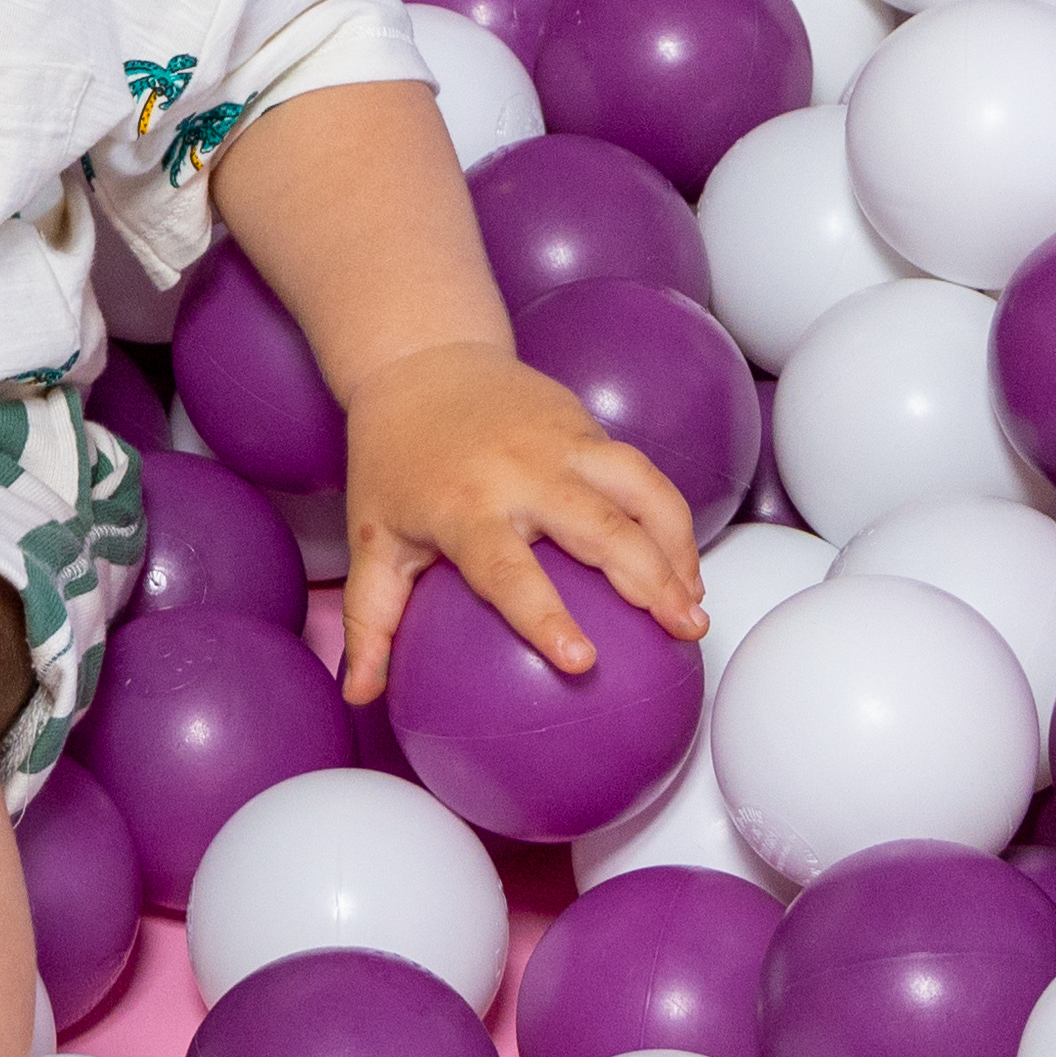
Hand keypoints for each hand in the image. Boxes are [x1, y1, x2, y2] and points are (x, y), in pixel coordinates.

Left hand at [327, 338, 706, 702]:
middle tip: (684, 633)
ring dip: (678, 548)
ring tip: (697, 607)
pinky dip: (672, 517)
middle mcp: (522, 471)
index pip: (508, 569)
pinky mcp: (587, 425)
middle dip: (650, 581)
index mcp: (464, 505)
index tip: (583, 662)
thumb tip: (359, 696)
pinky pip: (643, 473)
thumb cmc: (395, 460)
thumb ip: (371, 619)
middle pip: (600, 529)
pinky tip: (683, 567)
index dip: (545, 616)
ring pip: (640, 491)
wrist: (422, 360)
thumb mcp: (371, 536)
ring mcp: (562, 442)